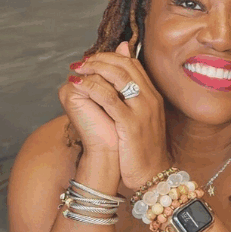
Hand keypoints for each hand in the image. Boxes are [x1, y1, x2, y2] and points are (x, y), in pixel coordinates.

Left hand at [68, 42, 169, 189]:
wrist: (152, 174)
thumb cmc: (142, 149)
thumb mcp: (141, 120)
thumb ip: (131, 100)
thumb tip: (114, 86)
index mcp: (153, 97)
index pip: (132, 64)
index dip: (110, 57)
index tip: (92, 59)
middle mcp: (150, 99)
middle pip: (125, 65)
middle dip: (100, 58)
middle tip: (82, 62)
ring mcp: (142, 111)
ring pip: (118, 76)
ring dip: (94, 68)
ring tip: (77, 69)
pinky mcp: (131, 124)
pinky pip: (108, 98)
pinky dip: (90, 87)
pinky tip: (77, 85)